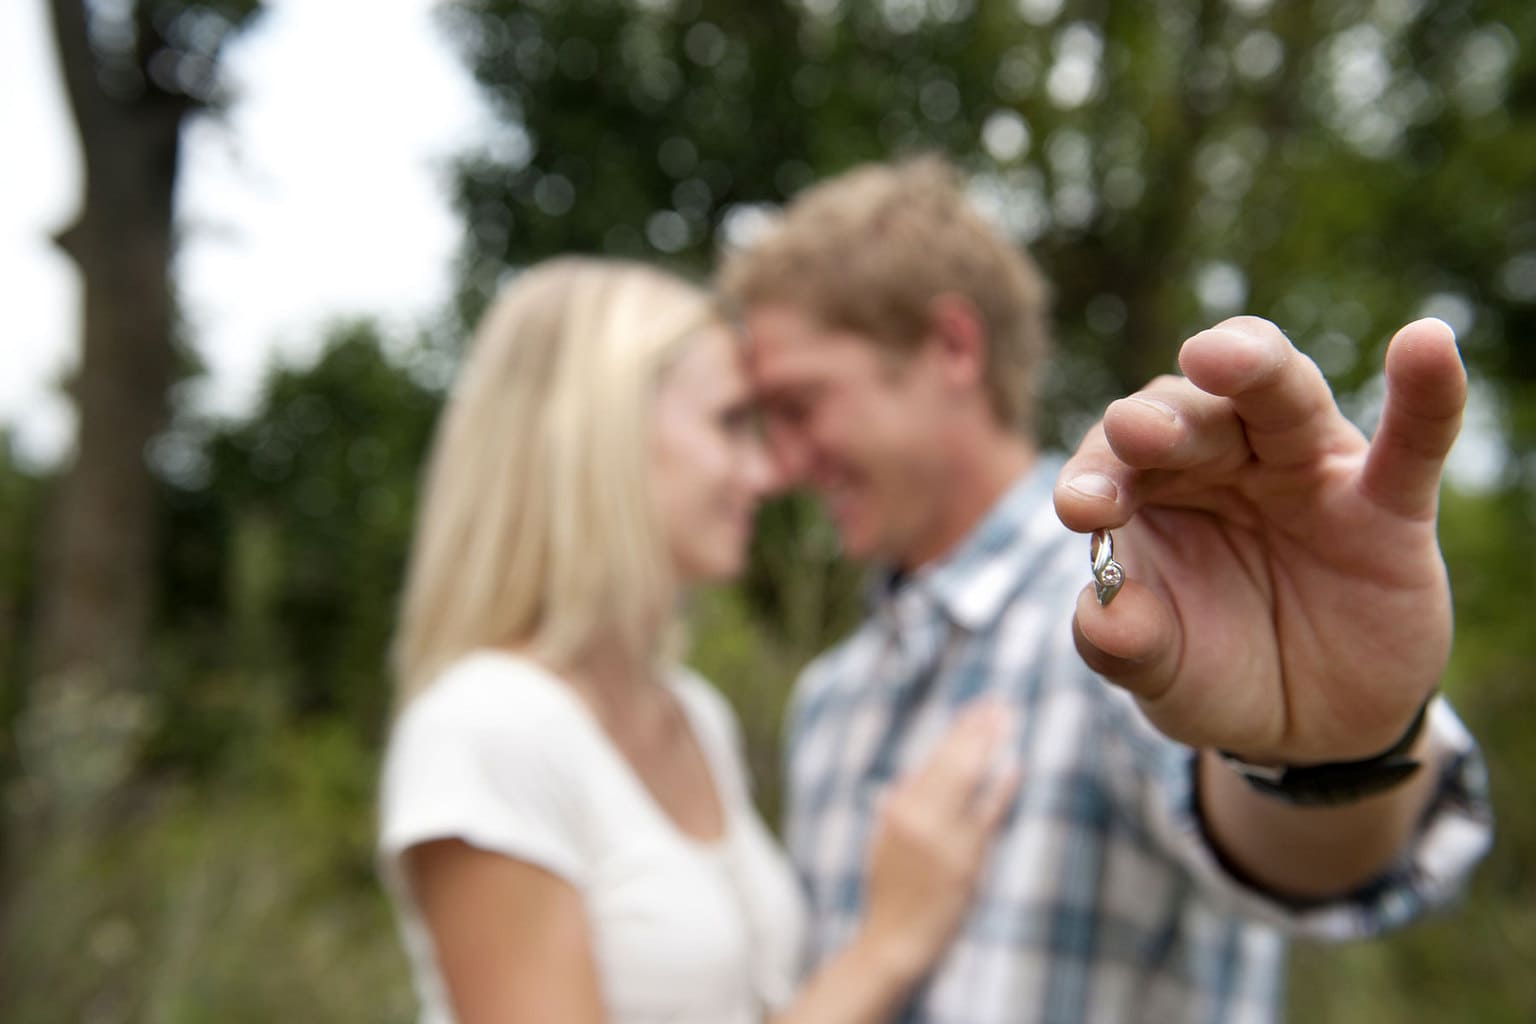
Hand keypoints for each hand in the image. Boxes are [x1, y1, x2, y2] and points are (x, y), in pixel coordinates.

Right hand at [859, 700, 1018, 981]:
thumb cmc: (889, 893)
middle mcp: (917, 815)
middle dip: (976, 728)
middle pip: (951, 760)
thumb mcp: (882, 845)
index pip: (931, 757)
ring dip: (988, 745)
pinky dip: (1000, 787)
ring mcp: (942, 835)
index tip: (975, 708)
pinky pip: (986, 814)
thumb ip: (892, 811)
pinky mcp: (965, 858)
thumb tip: (894, 786)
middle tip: (1000, 702)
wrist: (893, 940)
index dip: (955, 731)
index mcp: (897, 808)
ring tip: (1007, 720)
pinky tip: (1014, 765)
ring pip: (967, 777)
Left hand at [1053, 316, 1464, 763]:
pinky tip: (1428, 342)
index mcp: (1155, 491)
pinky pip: (1413, 441)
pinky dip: (1425, 393)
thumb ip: (1127, 645)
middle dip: (1162, 420)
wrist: (1314, 725)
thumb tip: (1101, 615)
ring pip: (1282, 400)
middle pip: (1192, 414)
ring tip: (1215, 354)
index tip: (1080, 508)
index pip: (1114, 460)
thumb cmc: (1220, 673)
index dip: (1096, 475)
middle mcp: (1225, 463)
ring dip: (1253, 370)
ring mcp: (1308, 472)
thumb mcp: (1164, 674)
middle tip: (1133, 431)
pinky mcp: (1387, 504)